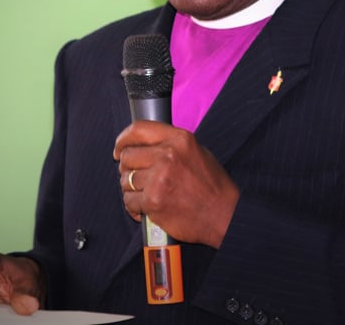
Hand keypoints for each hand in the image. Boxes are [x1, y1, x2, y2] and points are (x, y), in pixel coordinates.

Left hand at [113, 120, 239, 248]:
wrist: (224, 215)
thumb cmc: (213, 186)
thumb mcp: (197, 151)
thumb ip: (171, 144)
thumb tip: (144, 144)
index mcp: (178, 139)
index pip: (138, 130)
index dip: (124, 139)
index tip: (120, 148)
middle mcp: (167, 155)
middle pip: (128, 156)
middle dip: (128, 168)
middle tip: (137, 177)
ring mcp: (159, 178)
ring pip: (125, 180)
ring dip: (131, 189)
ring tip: (147, 194)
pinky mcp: (153, 201)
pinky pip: (129, 201)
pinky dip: (134, 206)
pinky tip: (146, 208)